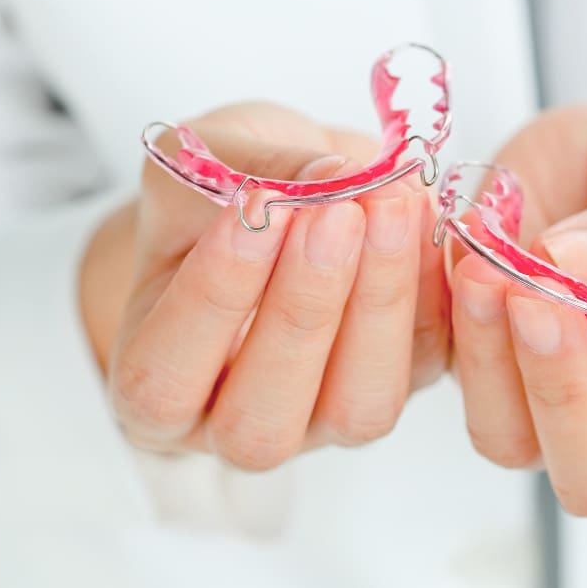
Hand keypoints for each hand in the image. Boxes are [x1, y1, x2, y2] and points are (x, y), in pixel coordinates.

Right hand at [82, 103, 448, 469]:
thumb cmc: (219, 192)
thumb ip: (246, 171)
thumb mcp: (201, 162)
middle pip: (262, 422)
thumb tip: (331, 177)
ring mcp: (322, 420)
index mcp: (154, 387)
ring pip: (357, 409)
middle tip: (333, 211)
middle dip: (303, 311)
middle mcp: (234, 425)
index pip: (163, 382)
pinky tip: (422, 215)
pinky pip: (427, 362)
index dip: (213, 301)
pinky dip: (432, 289)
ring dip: (379, 304)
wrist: (285, 189)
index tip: (254, 209)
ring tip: (388, 206)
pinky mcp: (398, 386)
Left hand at [451, 95, 586, 534]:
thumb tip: (562, 262)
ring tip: (487, 268)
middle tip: (541, 300)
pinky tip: (460, 250)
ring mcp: (548, 399)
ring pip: (505, 437)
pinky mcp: (483, 356)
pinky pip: (446, 369)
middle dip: (563, 393)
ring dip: (490, 359)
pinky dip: (444, 317)